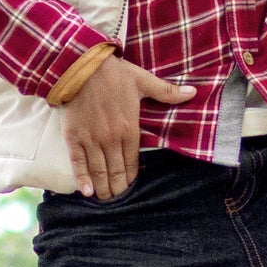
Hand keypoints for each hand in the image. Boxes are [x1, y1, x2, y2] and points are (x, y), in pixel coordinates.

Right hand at [60, 57, 194, 198]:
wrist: (81, 65)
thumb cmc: (113, 73)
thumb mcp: (144, 81)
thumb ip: (168, 92)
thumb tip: (193, 92)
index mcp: (129, 129)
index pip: (132, 162)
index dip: (132, 177)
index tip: (132, 188)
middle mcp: (111, 139)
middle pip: (115, 172)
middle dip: (118, 189)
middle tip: (119, 201)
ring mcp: (91, 140)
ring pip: (99, 171)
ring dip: (103, 188)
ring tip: (106, 200)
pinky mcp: (73, 137)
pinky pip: (78, 163)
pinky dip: (82, 179)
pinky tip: (87, 192)